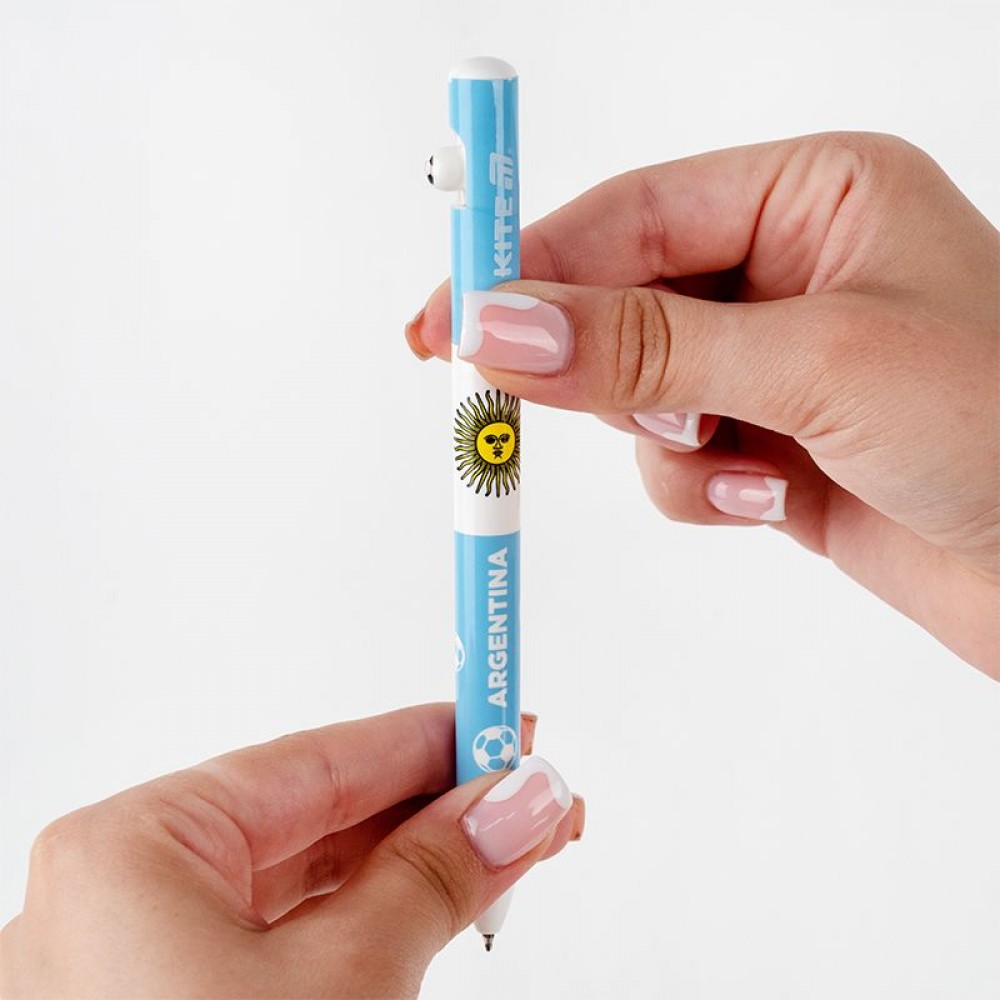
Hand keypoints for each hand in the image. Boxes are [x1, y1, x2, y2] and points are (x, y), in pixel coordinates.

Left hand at [0, 704, 582, 997]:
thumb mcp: (348, 985)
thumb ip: (436, 875)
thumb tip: (518, 801)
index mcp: (132, 850)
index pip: (319, 758)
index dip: (429, 737)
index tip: (507, 723)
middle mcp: (120, 896)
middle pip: (316, 815)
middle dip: (434, 806)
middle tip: (527, 792)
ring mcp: (138, 961)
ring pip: (306, 880)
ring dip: (411, 866)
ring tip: (502, 849)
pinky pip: (282, 940)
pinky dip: (367, 921)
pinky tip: (431, 906)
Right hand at [408, 132, 999, 676]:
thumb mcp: (816, 361)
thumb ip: (645, 342)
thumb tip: (501, 323)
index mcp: (814, 196)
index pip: (630, 214)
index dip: (530, 263)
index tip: (446, 315)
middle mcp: (787, 270)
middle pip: (618, 298)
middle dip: (580, 359)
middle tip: (489, 398)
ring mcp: (771, 363)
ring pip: (636, 390)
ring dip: (662, 437)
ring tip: (737, 463)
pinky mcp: (765, 443)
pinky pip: (672, 458)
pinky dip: (697, 488)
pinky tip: (767, 501)